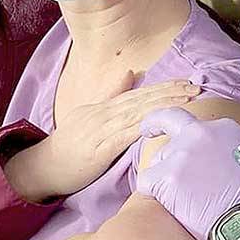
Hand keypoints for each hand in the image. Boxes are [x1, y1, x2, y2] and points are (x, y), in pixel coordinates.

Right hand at [6, 70, 202, 200]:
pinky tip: (159, 120)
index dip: (163, 87)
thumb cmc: (68, 146)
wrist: (42, 166)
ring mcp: (100, 130)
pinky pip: (123, 136)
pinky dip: (143, 127)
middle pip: (141, 99)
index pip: (138, 93)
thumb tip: (130, 73)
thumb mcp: (89, 115)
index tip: (187, 82)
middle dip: (170, 92)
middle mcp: (103, 114)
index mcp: (103, 107)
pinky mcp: (98, 149)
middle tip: (196, 85)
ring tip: (186, 99)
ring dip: (163, 105)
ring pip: (137, 113)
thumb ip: (111, 96)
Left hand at [136, 111, 239, 239]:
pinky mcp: (167, 177)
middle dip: (159, 139)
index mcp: (224, 128)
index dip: (181, 132)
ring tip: (186, 203)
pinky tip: (173, 208)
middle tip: (152, 142)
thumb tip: (226, 158)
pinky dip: (154, 196)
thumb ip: (233, 151)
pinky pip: (145, 183)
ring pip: (156, 163)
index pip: (192, 125)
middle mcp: (201, 133)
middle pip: (168, 134)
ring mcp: (182, 154)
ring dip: (164, 181)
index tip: (167, 129)